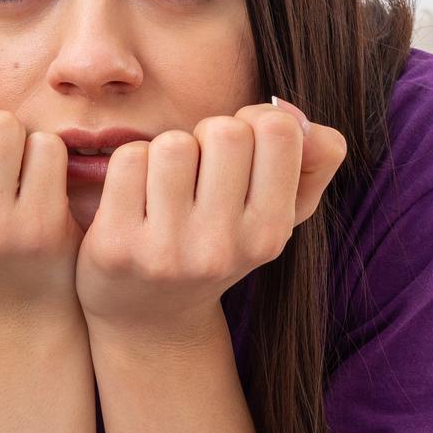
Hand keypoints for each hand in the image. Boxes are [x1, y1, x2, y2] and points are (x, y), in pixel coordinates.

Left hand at [75, 96, 347, 341]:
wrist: (152, 318)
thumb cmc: (221, 244)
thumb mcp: (280, 213)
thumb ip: (315, 159)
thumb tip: (293, 113)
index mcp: (270, 234)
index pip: (279, 129)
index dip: (255, 123)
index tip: (240, 152)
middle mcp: (223, 248)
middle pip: (225, 130)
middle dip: (208, 136)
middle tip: (199, 170)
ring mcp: (168, 251)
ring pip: (173, 144)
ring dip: (166, 151)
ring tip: (167, 186)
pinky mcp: (117, 248)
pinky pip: (128, 160)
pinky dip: (130, 166)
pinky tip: (134, 199)